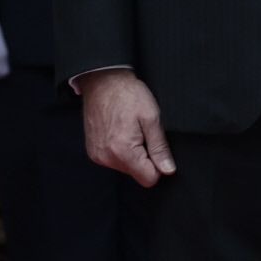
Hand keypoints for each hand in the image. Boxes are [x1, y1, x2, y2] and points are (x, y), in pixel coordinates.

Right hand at [76, 69, 174, 186]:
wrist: (103, 81)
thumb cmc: (127, 94)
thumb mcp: (151, 117)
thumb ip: (159, 147)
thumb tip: (168, 169)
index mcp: (122, 151)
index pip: (149, 179)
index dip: (158, 164)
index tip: (154, 144)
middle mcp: (106, 158)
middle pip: (137, 173)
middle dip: (144, 156)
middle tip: (141, 131)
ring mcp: (97, 155)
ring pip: (126, 167)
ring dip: (132, 152)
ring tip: (129, 128)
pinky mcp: (93, 151)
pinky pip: (113, 160)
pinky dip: (120, 149)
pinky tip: (120, 130)